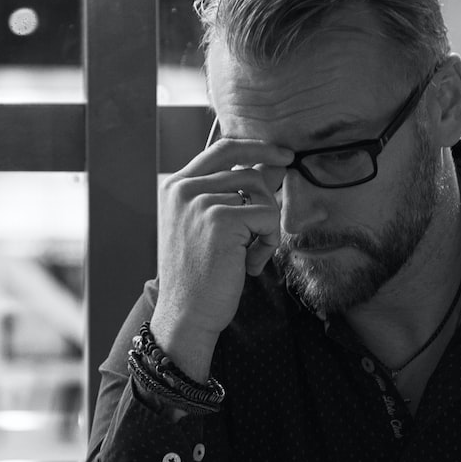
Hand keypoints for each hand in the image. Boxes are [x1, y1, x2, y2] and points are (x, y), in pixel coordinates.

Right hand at [151, 136, 289, 379]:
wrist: (187, 314)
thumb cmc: (202, 275)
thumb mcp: (214, 227)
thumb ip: (236, 193)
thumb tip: (275, 163)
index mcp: (176, 186)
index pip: (222, 148)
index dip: (257, 147)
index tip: (283, 154)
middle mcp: (183, 187)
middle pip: (247, 170)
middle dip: (269, 196)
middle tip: (273, 216)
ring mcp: (199, 200)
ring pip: (261, 193)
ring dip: (267, 226)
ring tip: (251, 253)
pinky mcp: (220, 219)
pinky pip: (268, 216)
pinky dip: (269, 242)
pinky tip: (250, 264)